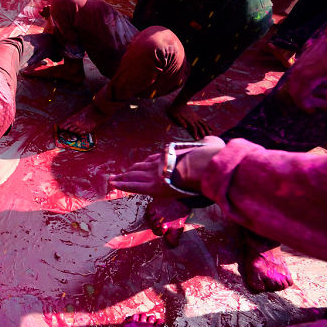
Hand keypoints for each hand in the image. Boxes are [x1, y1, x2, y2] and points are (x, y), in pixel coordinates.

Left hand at [109, 136, 224, 197]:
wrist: (203, 166)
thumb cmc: (210, 157)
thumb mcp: (208, 147)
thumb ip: (207, 144)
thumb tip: (213, 141)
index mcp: (170, 155)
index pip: (153, 160)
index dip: (145, 164)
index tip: (140, 165)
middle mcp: (159, 162)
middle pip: (140, 167)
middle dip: (130, 171)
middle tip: (119, 173)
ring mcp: (154, 173)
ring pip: (134, 175)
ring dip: (122, 178)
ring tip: (113, 179)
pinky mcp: (152, 185)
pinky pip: (134, 185)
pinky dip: (122, 184)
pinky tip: (113, 183)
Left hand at [167, 102, 212, 138]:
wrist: (180, 101)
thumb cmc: (175, 109)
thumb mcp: (175, 115)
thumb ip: (180, 121)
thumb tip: (185, 127)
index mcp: (189, 120)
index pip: (194, 128)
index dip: (196, 134)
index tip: (197, 139)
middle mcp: (194, 119)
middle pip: (200, 127)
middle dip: (202, 133)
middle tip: (204, 139)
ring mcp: (196, 118)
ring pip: (203, 124)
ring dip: (207, 130)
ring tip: (210, 135)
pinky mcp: (197, 117)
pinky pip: (204, 122)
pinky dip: (208, 126)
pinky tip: (211, 129)